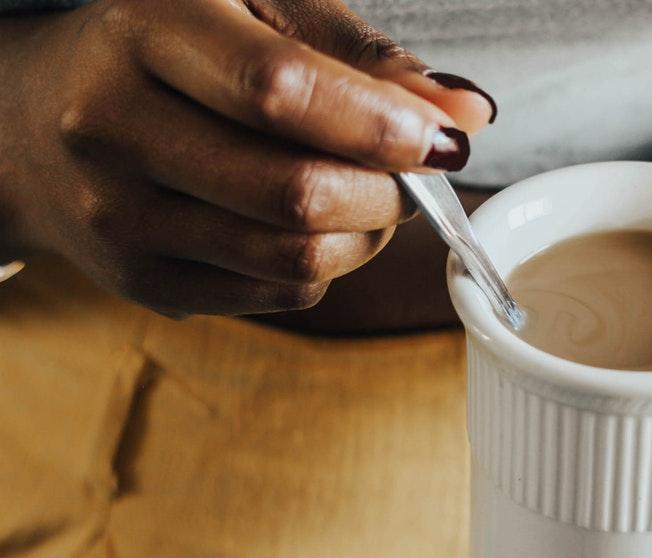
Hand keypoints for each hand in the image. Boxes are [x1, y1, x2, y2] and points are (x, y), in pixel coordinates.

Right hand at [0, 0, 495, 317]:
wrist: (35, 122)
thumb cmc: (171, 50)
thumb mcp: (255, 11)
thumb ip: (360, 55)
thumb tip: (468, 112)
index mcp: (147, 30)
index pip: (277, 90)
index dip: (379, 125)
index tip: (444, 140)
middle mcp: (114, 126)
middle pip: (297, 194)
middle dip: (387, 192)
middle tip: (410, 171)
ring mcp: (120, 217)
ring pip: (297, 259)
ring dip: (368, 237)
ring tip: (369, 197)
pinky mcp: (143, 283)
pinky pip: (280, 296)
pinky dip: (326, 268)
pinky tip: (310, 226)